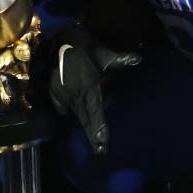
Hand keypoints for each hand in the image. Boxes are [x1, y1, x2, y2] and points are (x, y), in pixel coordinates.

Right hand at [49, 24, 140, 153]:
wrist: (61, 41)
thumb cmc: (86, 48)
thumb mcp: (104, 53)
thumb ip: (121, 59)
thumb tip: (139, 59)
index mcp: (88, 87)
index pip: (95, 112)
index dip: (99, 128)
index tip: (102, 144)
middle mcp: (75, 94)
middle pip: (85, 119)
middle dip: (92, 135)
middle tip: (100, 150)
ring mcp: (62, 94)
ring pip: (74, 113)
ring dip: (84, 120)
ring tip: (93, 129)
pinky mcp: (53, 92)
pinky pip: (63, 108)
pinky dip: (70, 110)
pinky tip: (75, 108)